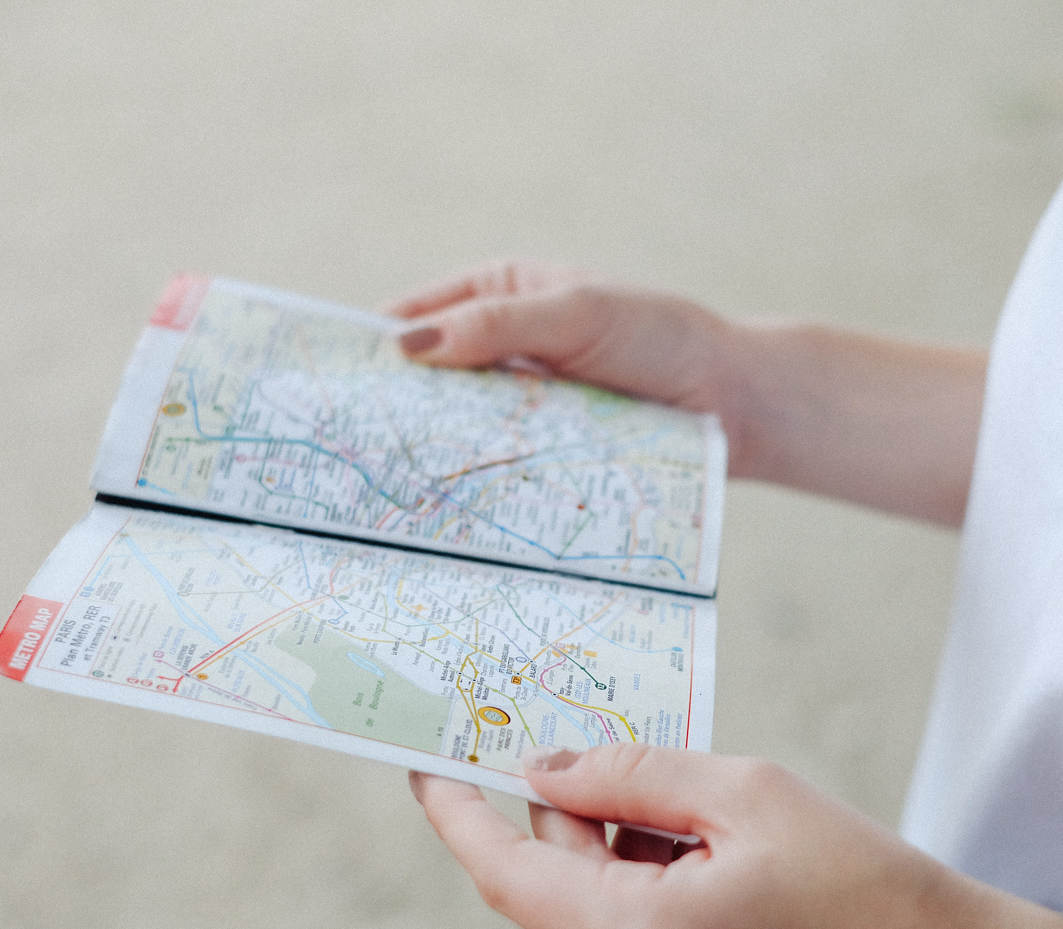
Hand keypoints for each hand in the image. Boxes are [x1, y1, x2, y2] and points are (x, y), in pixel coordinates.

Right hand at [385, 261, 989, 522]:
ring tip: (376, 486)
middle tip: (339, 449)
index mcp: (499, 289)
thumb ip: (496, 324)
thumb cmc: (661, 336)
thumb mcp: (576, 314)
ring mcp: (519, 400)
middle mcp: (501, 344)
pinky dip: (466, 478)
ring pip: (454, 426)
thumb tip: (408, 345)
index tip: (326, 385)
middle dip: (388, 409)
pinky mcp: (541, 448)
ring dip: (425, 452)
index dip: (370, 349)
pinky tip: (440, 505)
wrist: (736, 402)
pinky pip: (491, 461)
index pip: (415, 316)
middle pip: (425, 378)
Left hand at [409, 745, 1009, 928]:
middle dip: (592, 829)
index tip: (428, 771)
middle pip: (562, 894)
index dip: (458, 815)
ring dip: (636, 880)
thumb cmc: (872, 897)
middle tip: (659, 792)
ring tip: (736, 869)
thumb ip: (628, 775)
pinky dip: (658, 925)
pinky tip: (737, 914)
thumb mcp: (753, 796)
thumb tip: (542, 771)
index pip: (506, 874)